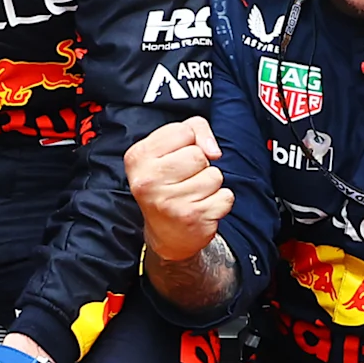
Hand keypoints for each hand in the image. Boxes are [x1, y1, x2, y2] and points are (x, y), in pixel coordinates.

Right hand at [125, 115, 231, 262]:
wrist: (166, 233)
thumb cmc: (169, 183)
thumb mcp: (169, 148)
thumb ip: (194, 129)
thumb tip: (214, 151)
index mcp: (138, 157)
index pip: (183, 131)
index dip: (188, 142)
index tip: (177, 158)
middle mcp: (149, 181)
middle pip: (198, 155)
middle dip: (199, 165)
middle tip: (184, 180)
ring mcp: (170, 201)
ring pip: (214, 175)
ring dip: (210, 184)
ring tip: (193, 194)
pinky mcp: (192, 217)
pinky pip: (225, 196)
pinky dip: (219, 201)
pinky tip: (201, 207)